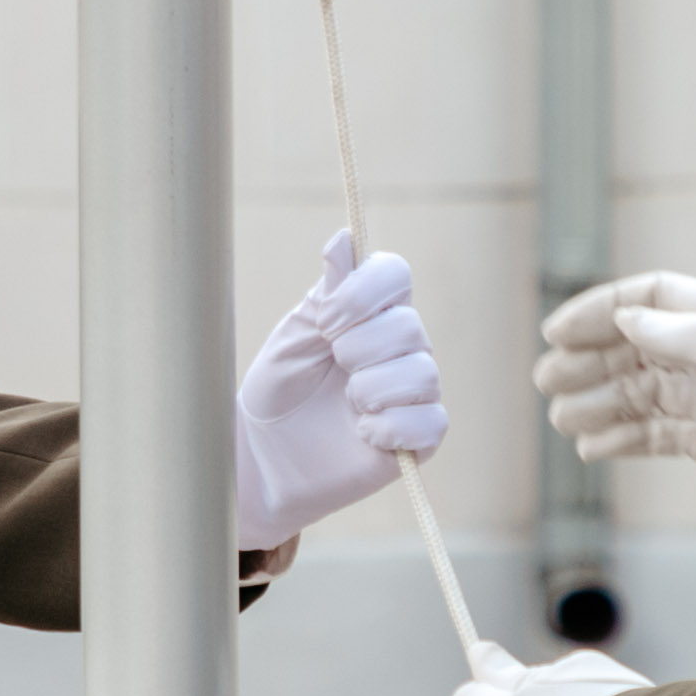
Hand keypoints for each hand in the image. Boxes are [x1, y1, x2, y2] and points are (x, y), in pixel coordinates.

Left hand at [231, 231, 450, 544]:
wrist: (265, 456)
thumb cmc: (278, 391)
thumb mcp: (296, 336)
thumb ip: (327, 293)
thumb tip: (343, 239)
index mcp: (371, 311)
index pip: (395, 273)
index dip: (363, 294)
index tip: (327, 324)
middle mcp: (401, 345)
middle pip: (409, 326)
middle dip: (358, 350)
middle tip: (332, 368)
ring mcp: (413, 390)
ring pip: (422, 373)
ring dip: (370, 391)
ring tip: (346, 406)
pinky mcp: (418, 437)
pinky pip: (430, 422)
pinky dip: (389, 428)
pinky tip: (362, 434)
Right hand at [534, 272, 695, 512]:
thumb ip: (687, 335)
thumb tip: (626, 321)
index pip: (645, 301)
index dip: (599, 311)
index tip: (558, 332)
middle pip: (629, 349)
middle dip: (585, 363)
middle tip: (547, 382)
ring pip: (634, 395)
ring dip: (596, 404)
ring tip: (564, 420)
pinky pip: (654, 436)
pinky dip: (621, 441)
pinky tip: (592, 450)